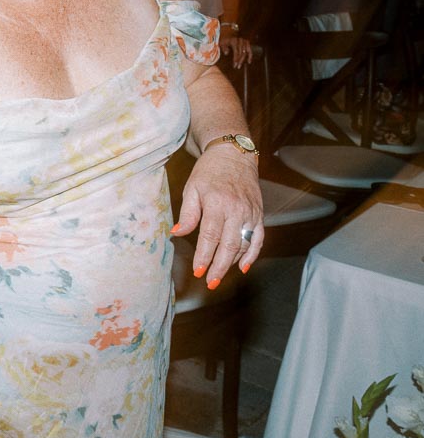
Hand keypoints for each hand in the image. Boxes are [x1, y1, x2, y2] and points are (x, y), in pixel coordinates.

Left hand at [174, 146, 262, 286]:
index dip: (204, 256)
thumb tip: (177, 233)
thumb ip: (187, 213)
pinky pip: (258, 238)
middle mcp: (237, 210)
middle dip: (219, 266)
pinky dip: (253, 254)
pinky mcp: (259, 214)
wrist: (234, 155)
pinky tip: (244, 267)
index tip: (197, 271)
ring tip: (219, 276)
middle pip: (229, 245)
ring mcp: (250, 213)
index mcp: (217, 203)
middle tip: (210, 282)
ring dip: (232, 263)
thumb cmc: (209, 172)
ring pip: (244, 244)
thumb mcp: (192, 188)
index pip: (210, 236)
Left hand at [220, 35, 252, 68]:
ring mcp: (244, 41)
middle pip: (242, 52)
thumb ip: (224, 48)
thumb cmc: (224, 40)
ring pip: (246, 52)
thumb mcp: (221, 43)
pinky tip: (249, 62)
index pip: (236, 51)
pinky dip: (250, 56)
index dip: (236, 58)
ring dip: (243, 60)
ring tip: (240, 66)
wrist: (227, 34)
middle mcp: (240, 41)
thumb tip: (226, 53)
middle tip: (237, 67)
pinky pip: (249, 50)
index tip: (234, 65)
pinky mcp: (247, 42)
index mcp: (234, 41)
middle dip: (239, 60)